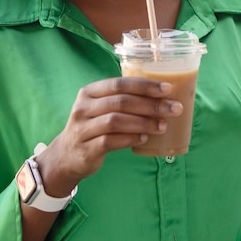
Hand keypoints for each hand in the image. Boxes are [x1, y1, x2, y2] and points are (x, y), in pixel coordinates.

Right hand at [36, 76, 181, 195]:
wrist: (66, 156)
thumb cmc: (92, 127)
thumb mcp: (99, 108)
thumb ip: (121, 100)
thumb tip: (162, 97)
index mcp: (89, 92)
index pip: (119, 83)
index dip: (144, 85)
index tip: (167, 88)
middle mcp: (83, 108)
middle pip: (121, 102)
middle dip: (151, 104)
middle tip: (174, 108)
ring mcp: (82, 128)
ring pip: (116, 121)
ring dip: (143, 122)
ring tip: (163, 125)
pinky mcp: (86, 149)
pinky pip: (111, 141)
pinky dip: (130, 139)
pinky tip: (144, 139)